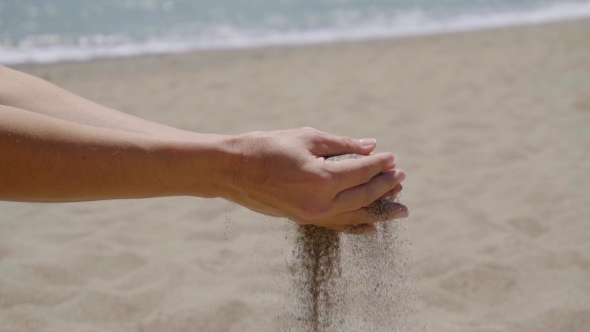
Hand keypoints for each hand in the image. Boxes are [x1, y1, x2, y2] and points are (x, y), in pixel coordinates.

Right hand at [219, 127, 407, 231]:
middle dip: (385, 185)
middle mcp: (321, 202)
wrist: (233, 170)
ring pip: (355, 214)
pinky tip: (372, 228)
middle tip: (402, 176)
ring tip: (401, 209)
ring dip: (379, 209)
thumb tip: (370, 145)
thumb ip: (342, 144)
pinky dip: (356, 226)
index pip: (362, 172)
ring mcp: (312, 215)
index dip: (380, 164)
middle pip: (363, 195)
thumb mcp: (307, 138)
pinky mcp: (304, 219)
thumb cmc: (268, 147)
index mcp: (322, 178)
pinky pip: (337, 225)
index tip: (392, 157)